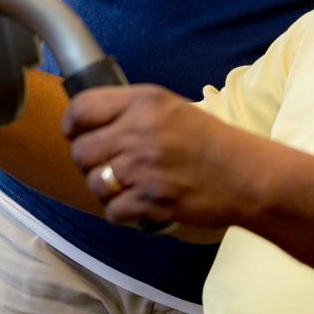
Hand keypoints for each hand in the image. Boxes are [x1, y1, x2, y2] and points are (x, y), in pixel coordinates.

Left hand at [62, 85, 251, 234]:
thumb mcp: (168, 107)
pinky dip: (121, 211)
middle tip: (105, 164)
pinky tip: (138, 202)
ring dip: (104, 189)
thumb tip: (86, 121)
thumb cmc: (207, 140)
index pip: (82, 108)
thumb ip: (129, 109)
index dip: (71, 124)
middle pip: (81, 150)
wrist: (243, 174)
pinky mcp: (150, 200)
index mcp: (143, 101)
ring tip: (125, 185)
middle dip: (88, 161)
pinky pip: (112, 210)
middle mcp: (139, 131)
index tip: (74, 133)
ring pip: (93, 182)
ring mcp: (143, 167)